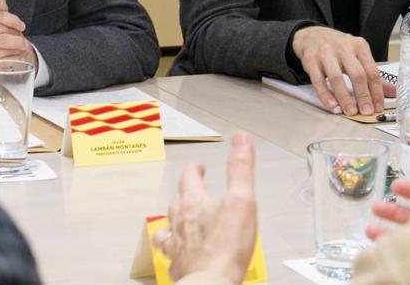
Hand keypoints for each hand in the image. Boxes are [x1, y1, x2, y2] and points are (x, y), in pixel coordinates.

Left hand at [154, 133, 257, 282]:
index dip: (194, 169)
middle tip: (191, 188)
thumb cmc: (227, 246)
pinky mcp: (179, 264)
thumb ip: (240, 168)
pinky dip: (173, 249)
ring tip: (177, 218)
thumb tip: (241, 140)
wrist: (212, 282)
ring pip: (167, 226)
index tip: (199, 167)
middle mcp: (180, 220)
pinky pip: (171, 253)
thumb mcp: (242, 199)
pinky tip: (178, 252)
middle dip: (185, 192)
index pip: (188, 176)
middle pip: (177, 199)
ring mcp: (177, 244)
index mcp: (194, 201)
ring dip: (172, 219)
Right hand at [291, 26, 393, 115]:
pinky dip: (326, 95)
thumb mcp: (358, 55)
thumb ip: (373, 74)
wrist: (313, 36)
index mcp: (359, 45)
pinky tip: (332, 105)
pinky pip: (319, 81)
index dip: (377, 91)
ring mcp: (325, 52)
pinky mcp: (311, 60)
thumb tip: (394, 92)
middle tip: (366, 111)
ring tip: (350, 111)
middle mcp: (343, 47)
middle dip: (363, 95)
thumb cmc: (339, 49)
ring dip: (345, 97)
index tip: (378, 107)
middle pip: (357, 74)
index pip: (372, 70)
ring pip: (337, 78)